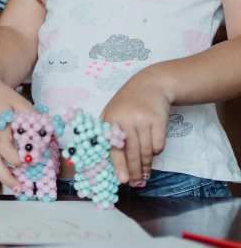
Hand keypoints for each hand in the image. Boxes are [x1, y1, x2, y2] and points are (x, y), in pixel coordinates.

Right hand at [0, 70, 34, 190]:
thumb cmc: (3, 96)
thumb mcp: (21, 103)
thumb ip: (34, 119)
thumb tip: (51, 135)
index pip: (3, 146)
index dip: (15, 158)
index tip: (28, 163)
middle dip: (5, 177)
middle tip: (20, 187)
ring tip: (12, 183)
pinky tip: (1, 174)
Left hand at [102, 68, 171, 186]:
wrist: (150, 85)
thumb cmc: (127, 104)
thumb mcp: (112, 113)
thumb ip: (110, 134)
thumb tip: (111, 162)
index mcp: (110, 119)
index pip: (114, 147)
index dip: (119, 165)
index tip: (123, 180)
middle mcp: (126, 120)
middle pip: (132, 152)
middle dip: (135, 171)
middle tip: (137, 184)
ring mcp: (143, 120)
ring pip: (146, 150)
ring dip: (147, 165)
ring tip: (145, 175)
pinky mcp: (159, 120)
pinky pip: (159, 144)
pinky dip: (156, 152)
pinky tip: (153, 154)